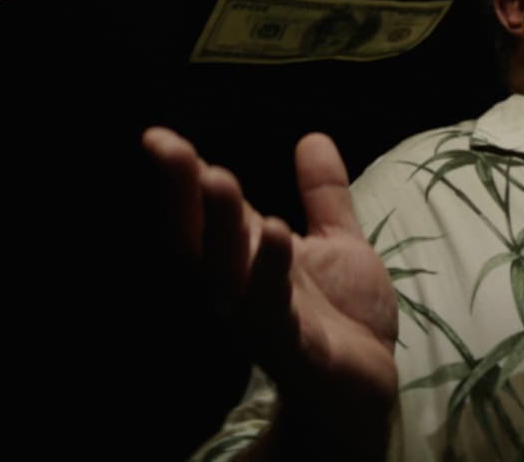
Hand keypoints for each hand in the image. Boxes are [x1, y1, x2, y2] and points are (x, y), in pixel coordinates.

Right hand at [142, 128, 397, 452]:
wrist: (366, 386)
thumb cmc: (340, 316)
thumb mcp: (337, 243)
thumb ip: (323, 194)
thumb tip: (314, 136)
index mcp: (248, 255)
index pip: (205, 211)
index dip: (181, 176)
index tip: (157, 136)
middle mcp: (241, 286)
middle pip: (202, 237)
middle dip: (184, 195)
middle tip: (173, 150)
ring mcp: (263, 317)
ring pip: (228, 272)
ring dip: (219, 228)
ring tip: (218, 180)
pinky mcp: (293, 347)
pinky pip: (273, 310)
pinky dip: (269, 273)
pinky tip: (275, 233)